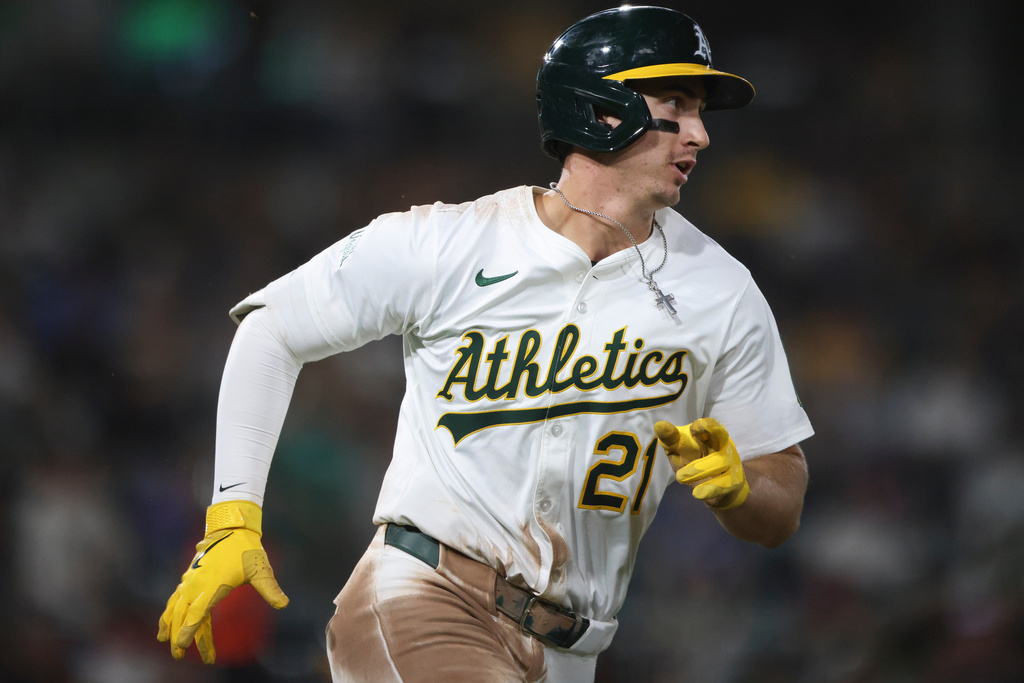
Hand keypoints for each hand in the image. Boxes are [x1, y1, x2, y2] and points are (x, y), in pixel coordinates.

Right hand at [158, 500, 288, 663]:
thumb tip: (284, 604)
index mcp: (212, 586)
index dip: (188, 632)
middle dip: (178, 637)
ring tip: (162, 640)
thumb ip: (270, 589)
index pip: (196, 615)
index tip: (183, 647)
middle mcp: (196, 584)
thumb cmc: (247, 549)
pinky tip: (166, 620)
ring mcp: (191, 580)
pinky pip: (175, 596)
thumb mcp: (261, 569)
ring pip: (175, 607)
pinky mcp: (190, 576)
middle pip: (182, 616)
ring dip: (168, 625)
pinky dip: (168, 610)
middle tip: (179, 656)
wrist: (232, 527)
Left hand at [654, 418, 749, 509]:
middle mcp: (722, 446)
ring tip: (680, 477)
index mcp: (709, 436)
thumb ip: (671, 441)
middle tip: (695, 430)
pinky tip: (697, 493)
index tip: (696, 426)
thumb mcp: (679, 454)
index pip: (710, 425)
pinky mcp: (733, 482)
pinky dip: (710, 489)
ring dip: (698, 469)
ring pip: (719, 462)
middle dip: (713, 432)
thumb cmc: (694, 466)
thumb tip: (659, 426)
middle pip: (721, 436)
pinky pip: (723, 484)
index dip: (706, 425)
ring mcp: (730, 463)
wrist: (718, 490)